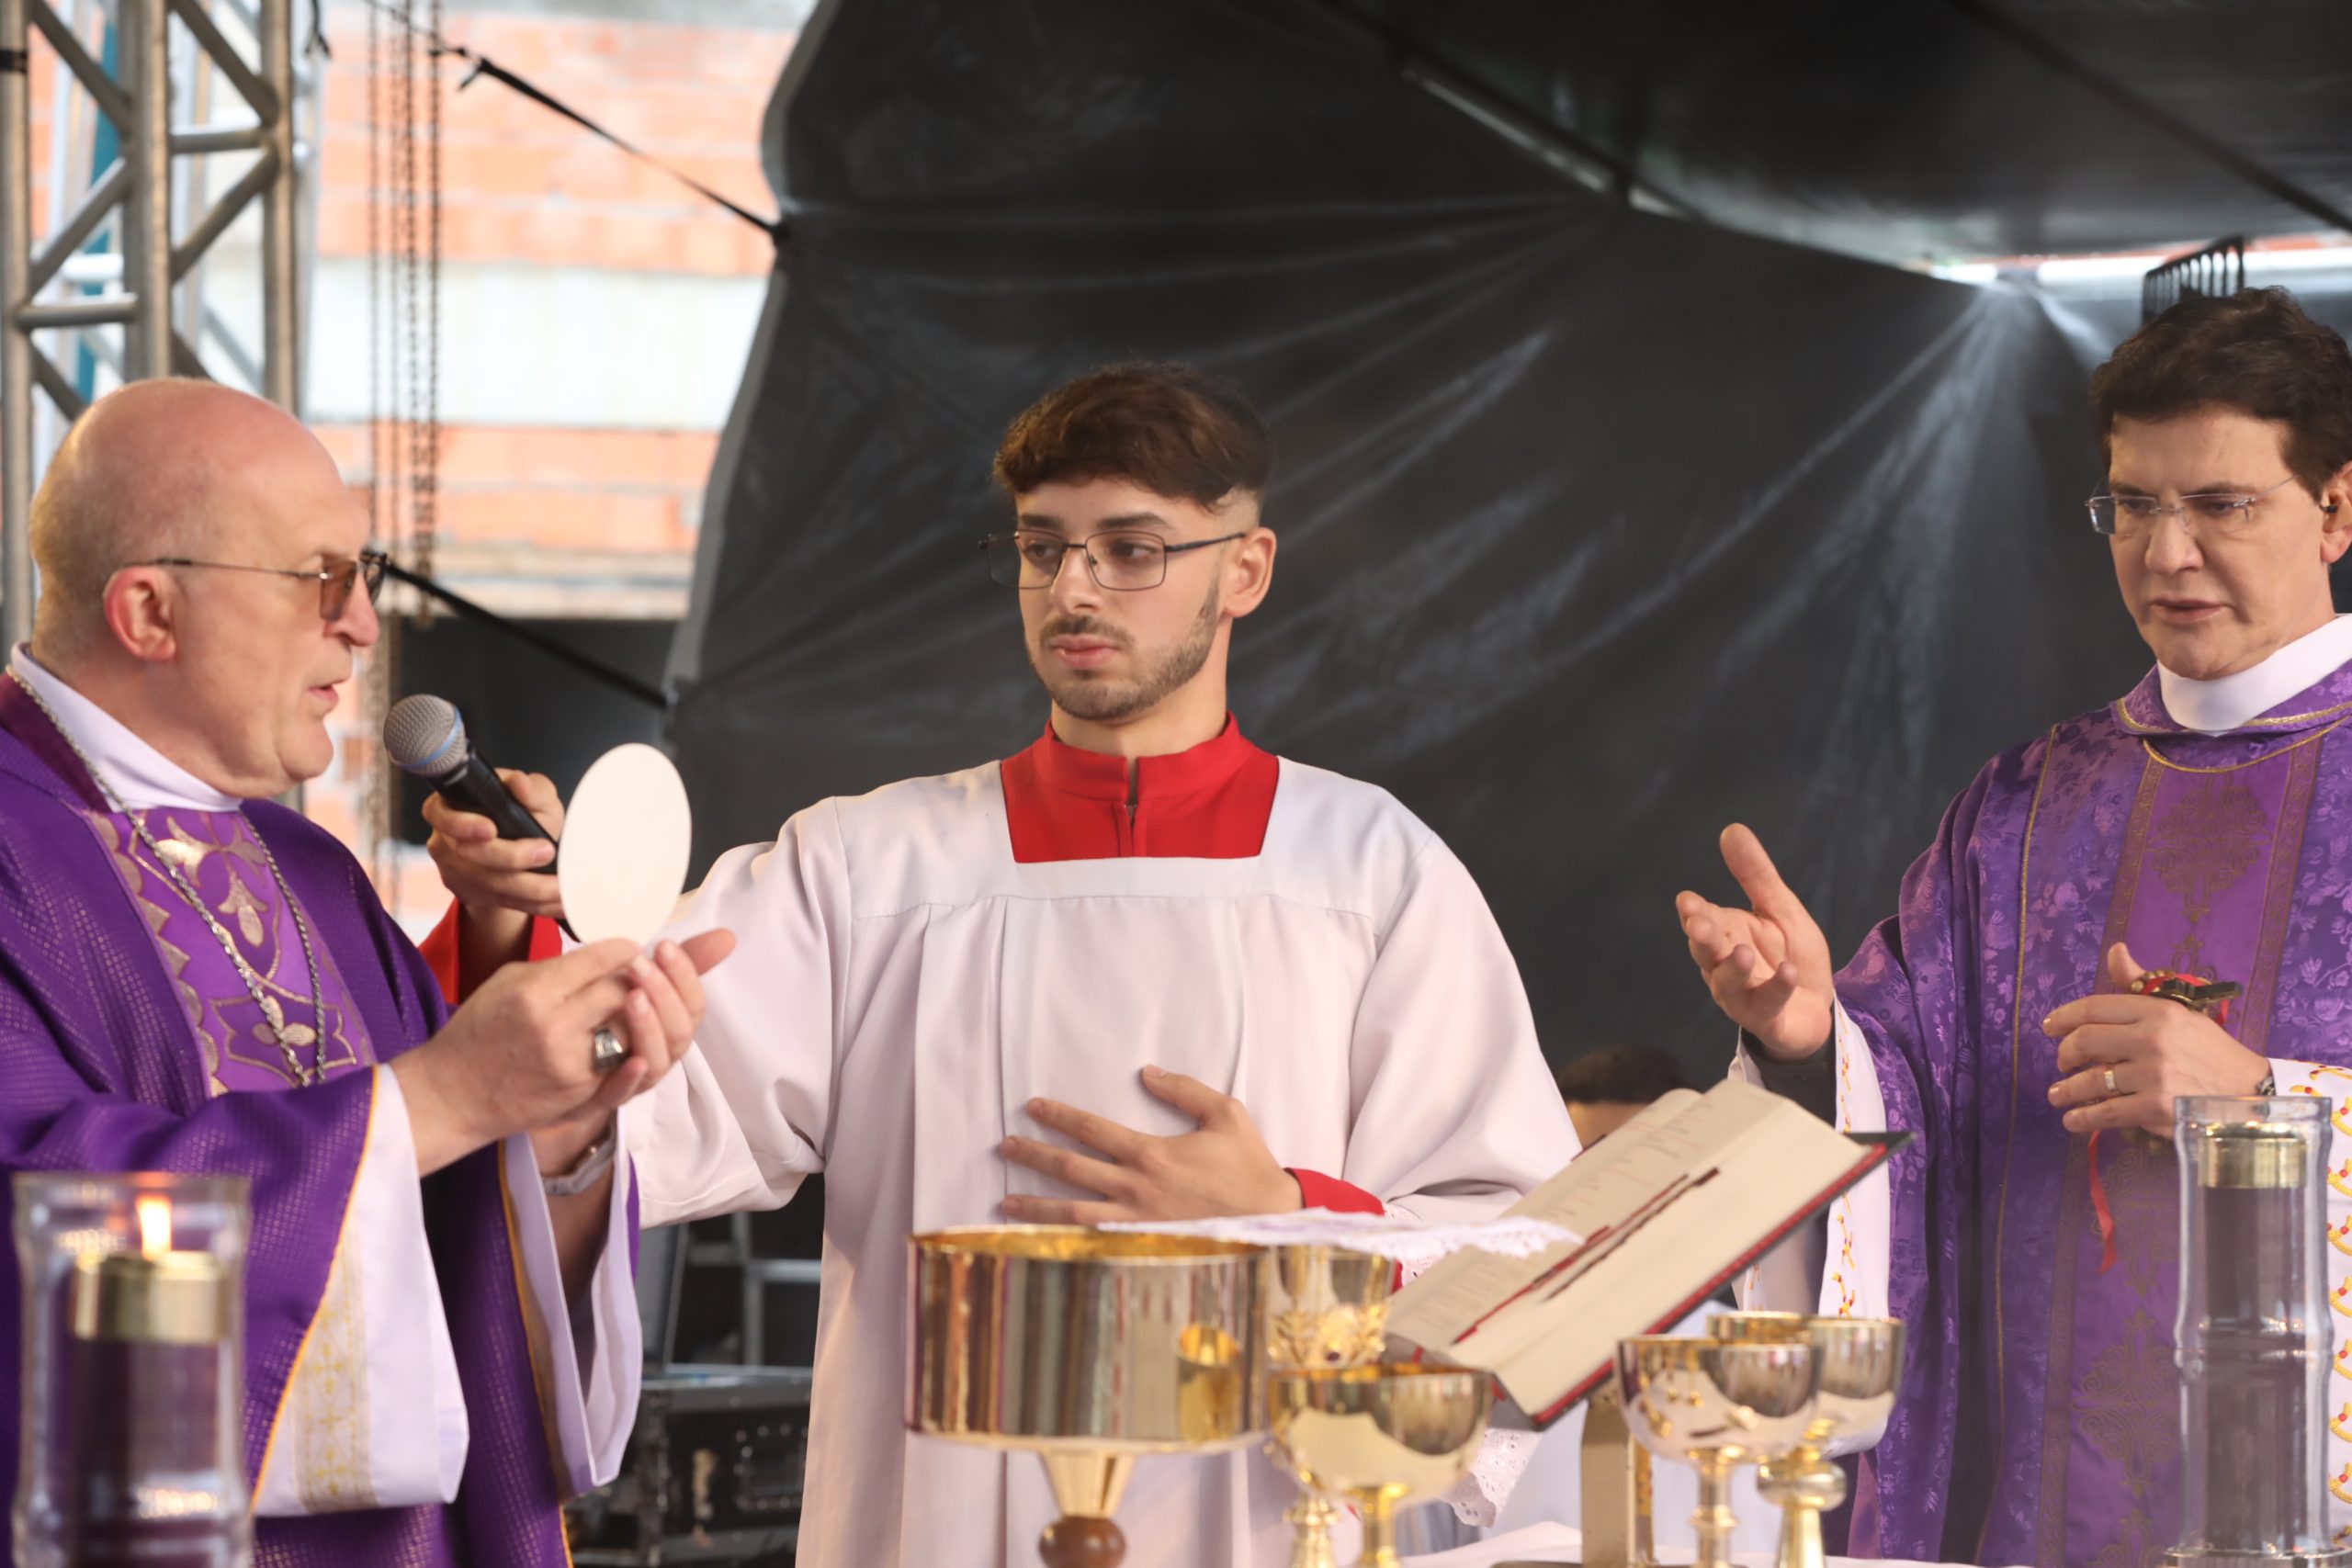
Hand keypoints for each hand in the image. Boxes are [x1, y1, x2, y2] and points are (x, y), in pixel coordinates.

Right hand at [393, 929, 736, 1174]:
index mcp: (535, 991)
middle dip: (641, 978)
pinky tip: (640, 1039)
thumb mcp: (506, 981)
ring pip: (633, 1028)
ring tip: (643, 1002)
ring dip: (646, 1012)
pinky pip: (626, 1067)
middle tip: (646, 972)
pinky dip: (638, 1048)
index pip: (602, 959)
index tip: (633, 947)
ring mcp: (572, 1063)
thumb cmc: (477, 1032)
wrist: (451, 1095)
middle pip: (625, 991)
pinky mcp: (581, 1094)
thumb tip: (611, 952)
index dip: (626, 949)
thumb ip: (559, 967)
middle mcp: (556, 1026)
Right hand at [425, 769, 564, 984]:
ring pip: (486, 882)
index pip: (441, 813)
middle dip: (511, 856)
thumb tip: (519, 784)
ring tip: (561, 885)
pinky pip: (498, 901)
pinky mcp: (468, 891)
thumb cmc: (528, 816)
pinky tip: (556, 903)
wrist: (528, 850)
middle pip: (467, 852)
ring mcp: (452, 867)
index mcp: (454, 803)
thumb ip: (533, 789)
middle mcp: (445, 836)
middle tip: (546, 852)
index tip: (491, 829)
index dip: (463, 824)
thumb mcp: (537, 798)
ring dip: (529, 887)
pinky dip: (532, 903)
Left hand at [998, 1066, 1303, 1224]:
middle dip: (1034, 1155)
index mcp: (1151, 1154)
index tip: (1031, 1108)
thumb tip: (1148, 1072)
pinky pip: (1091, 1243)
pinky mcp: (1141, 1246)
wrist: (1270, 1222)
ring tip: (1006, 1199)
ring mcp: (1135, 1222)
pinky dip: (1063, 1240)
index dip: (1058, 1116)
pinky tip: (1040, 1238)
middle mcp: (1135, 1188)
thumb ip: (1185, 1090)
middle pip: (1071, 1169)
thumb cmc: (1248, 1168)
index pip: (1091, 1130)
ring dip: (1035, 1204)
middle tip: (1005, 1146)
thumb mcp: (1226, 1114)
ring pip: (1072, 1213)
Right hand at [1675, 823, 1834, 1058]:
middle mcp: (1723, 964)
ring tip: (1742, 951)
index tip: (1687, 901)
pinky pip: (1765, 1005)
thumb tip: (1731, 829)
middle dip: (1701, 938)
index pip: (1702, 918)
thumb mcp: (1780, 909)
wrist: (1818, 1007)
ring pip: (1726, 983)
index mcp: (1726, 933)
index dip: (1693, 911)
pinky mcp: (1765, 1018)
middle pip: (1705, 951)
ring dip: (1732, 968)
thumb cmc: (1791, 956)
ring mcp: (1741, 995)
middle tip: (1698, 924)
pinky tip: (1787, 973)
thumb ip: (1756, 875)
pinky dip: (1776, 989)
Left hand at [2044, 943, 2268, 1136]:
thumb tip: (2115, 950)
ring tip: (2057, 1095)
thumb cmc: (2211, 1051)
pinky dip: (2082, 1118)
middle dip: (2063, 1055)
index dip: (2063, 1017)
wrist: (2252, 1093)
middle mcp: (2152, 1039)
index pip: (2094, 1007)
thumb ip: (2139, 985)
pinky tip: (2073, 1120)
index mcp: (2157, 1011)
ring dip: (2065, 1091)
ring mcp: (2153, 1075)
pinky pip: (2106, 1112)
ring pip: (2090, 1080)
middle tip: (2060, 1064)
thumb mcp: (2179, 1012)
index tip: (2049, 1028)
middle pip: (2084, 1041)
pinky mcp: (2156, 1108)